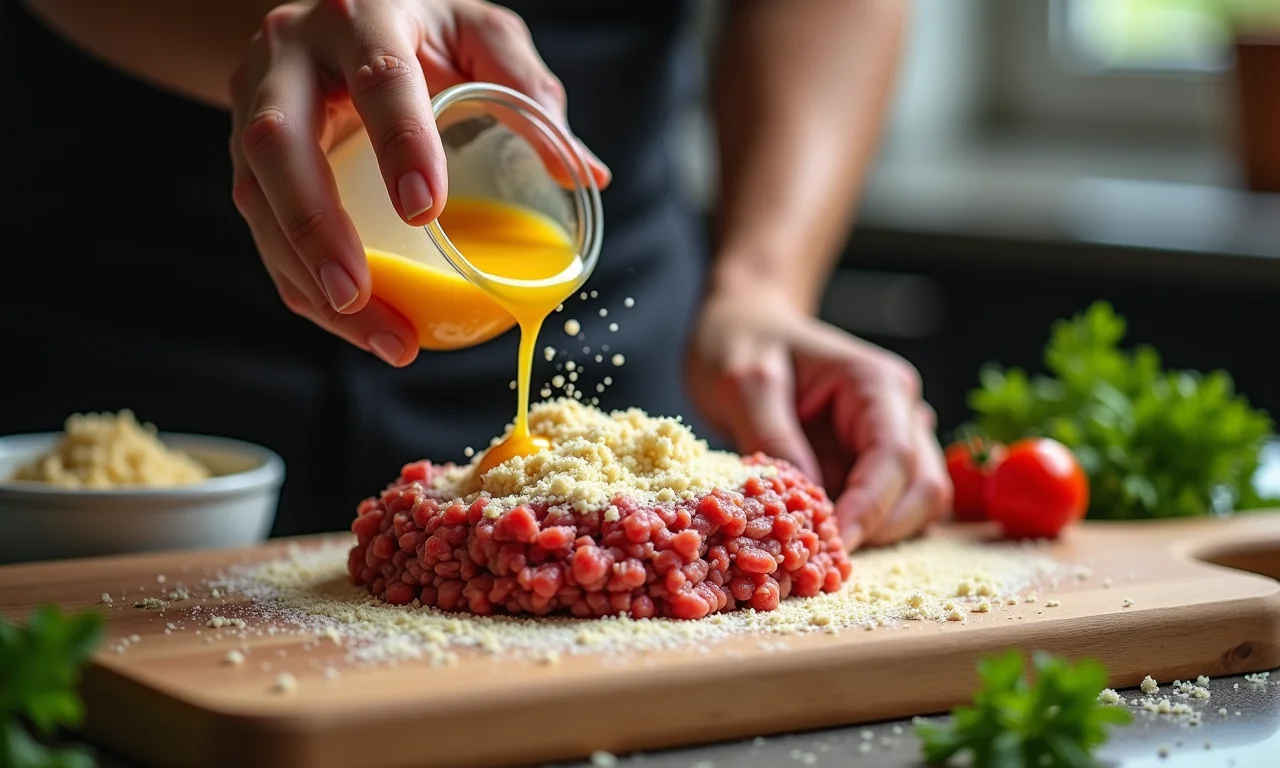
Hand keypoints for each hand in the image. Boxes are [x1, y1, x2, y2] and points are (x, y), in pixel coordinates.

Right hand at [228, 0, 610, 365]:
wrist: (334, 13)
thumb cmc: (424, 29)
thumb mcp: (481, 34)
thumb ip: (528, 89)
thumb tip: (586, 175)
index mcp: (361, 18)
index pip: (378, 78)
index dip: (399, 143)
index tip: (426, 212)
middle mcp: (291, 56)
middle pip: (278, 144)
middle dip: (316, 228)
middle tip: (358, 294)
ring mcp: (254, 103)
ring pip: (256, 196)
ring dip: (307, 274)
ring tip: (376, 335)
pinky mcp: (244, 151)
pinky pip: (260, 226)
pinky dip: (301, 282)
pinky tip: (353, 324)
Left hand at [686, 281, 951, 550]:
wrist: (742, 324)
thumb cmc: (741, 341)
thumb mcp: (742, 382)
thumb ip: (773, 436)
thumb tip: (808, 500)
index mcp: (876, 384)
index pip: (895, 457)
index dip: (870, 508)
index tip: (833, 545)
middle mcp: (898, 413)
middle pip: (922, 488)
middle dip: (880, 529)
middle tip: (822, 557)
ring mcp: (890, 441)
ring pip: (917, 506)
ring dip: (877, 535)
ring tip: (818, 550)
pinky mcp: (869, 466)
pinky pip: (888, 511)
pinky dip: (863, 532)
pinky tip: (818, 538)